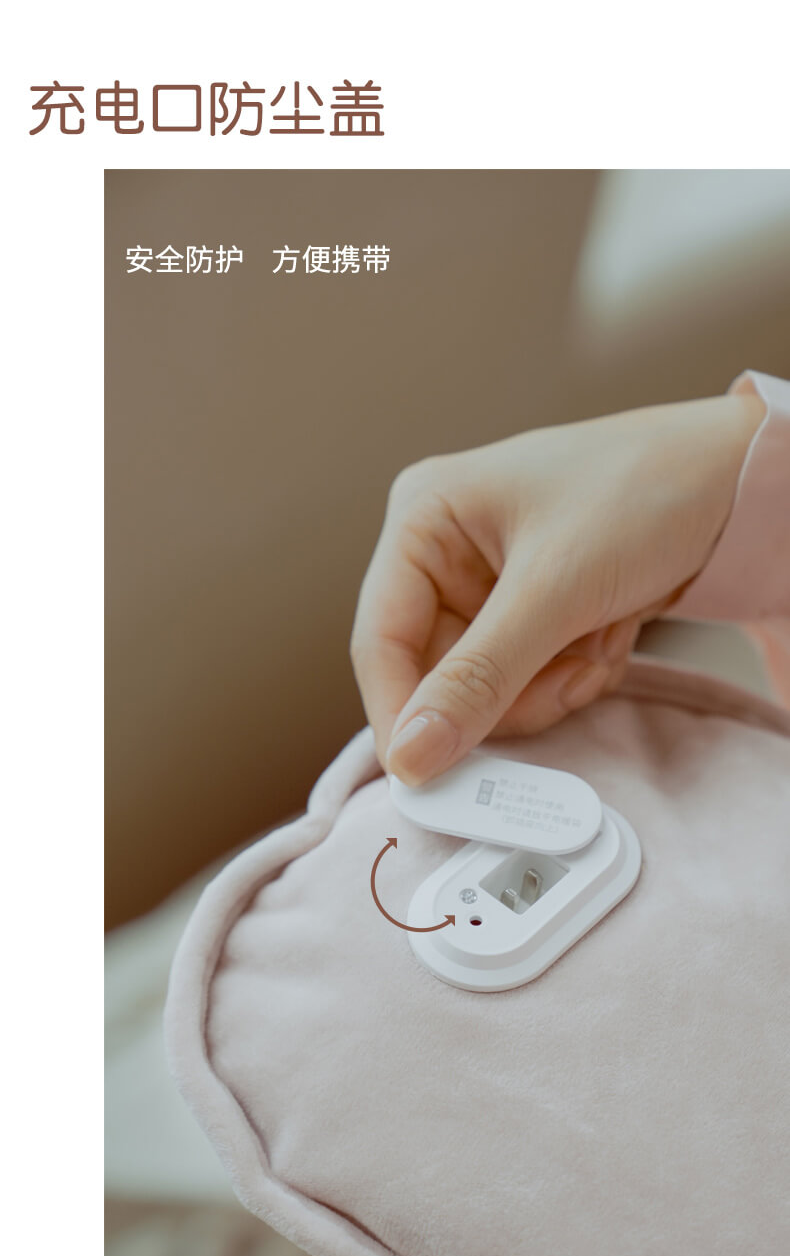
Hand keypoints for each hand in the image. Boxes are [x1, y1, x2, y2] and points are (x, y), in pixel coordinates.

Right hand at [351, 393, 762, 783]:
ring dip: (552, 683)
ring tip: (599, 635)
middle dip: (511, 690)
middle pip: (439, 675)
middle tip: (566, 675)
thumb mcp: (555, 589)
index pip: (382, 640)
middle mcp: (446, 551)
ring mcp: (492, 586)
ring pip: (490, 690)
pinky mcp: (536, 612)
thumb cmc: (645, 488)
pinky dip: (577, 673)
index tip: (428, 777)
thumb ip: (479, 678)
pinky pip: (532, 682)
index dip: (403, 713)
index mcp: (424, 518)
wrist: (739, 479)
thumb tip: (411, 755)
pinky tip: (612, 629)